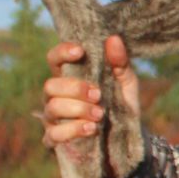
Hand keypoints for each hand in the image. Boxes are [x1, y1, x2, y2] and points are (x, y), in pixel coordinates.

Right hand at [41, 36, 140, 176]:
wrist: (127, 138)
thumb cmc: (121, 105)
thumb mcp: (126, 83)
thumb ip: (120, 63)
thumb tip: (113, 39)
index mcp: (70, 77)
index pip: (54, 59)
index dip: (62, 53)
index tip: (80, 51)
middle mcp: (57, 96)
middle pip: (50, 85)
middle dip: (74, 89)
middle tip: (98, 95)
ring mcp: (53, 118)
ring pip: (52, 108)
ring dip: (78, 109)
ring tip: (100, 115)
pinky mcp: (56, 139)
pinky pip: (53, 134)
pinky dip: (72, 130)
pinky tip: (91, 129)